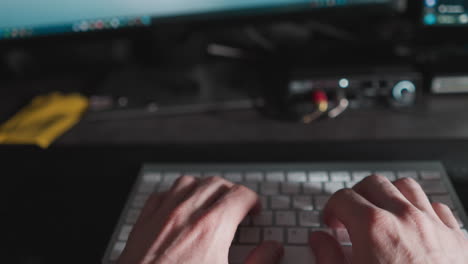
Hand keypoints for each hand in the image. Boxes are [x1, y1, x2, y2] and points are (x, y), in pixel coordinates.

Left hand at [118, 176, 283, 263]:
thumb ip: (258, 263)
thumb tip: (273, 249)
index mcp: (211, 228)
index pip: (240, 195)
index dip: (253, 200)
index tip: (254, 210)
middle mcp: (185, 214)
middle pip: (216, 184)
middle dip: (231, 192)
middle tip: (238, 207)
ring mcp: (161, 216)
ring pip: (188, 182)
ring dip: (203, 188)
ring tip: (211, 202)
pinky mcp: (142, 224)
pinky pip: (162, 194)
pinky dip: (175, 194)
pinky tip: (179, 207)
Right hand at [310, 175, 467, 263]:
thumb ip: (328, 258)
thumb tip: (319, 241)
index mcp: (374, 228)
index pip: (343, 197)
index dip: (331, 208)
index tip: (331, 222)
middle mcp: (405, 218)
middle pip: (374, 184)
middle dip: (356, 195)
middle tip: (350, 214)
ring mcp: (434, 225)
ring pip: (407, 187)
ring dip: (389, 195)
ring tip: (381, 213)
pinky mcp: (457, 239)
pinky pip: (437, 207)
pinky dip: (421, 209)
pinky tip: (414, 225)